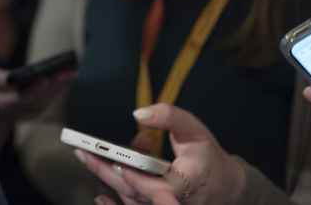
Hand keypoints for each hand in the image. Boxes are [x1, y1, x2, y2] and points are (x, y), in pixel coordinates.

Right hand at [0, 66, 76, 120]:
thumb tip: (10, 77)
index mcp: (7, 103)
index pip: (24, 98)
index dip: (36, 89)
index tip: (46, 78)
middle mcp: (21, 111)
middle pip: (41, 99)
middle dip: (55, 85)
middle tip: (67, 72)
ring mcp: (31, 112)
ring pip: (49, 100)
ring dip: (62, 87)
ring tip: (72, 72)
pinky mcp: (39, 110)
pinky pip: (51, 98)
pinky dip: (60, 88)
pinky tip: (68, 77)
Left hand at [74, 104, 244, 204]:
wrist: (224, 184)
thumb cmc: (206, 154)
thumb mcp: (193, 129)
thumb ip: (169, 117)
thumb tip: (138, 115)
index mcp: (191, 178)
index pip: (165, 186)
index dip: (142, 181)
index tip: (121, 165)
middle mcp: (178, 199)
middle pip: (140, 195)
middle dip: (110, 175)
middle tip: (86, 155)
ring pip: (135, 203)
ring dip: (108, 182)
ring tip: (88, 158)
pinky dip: (115, 203)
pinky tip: (98, 193)